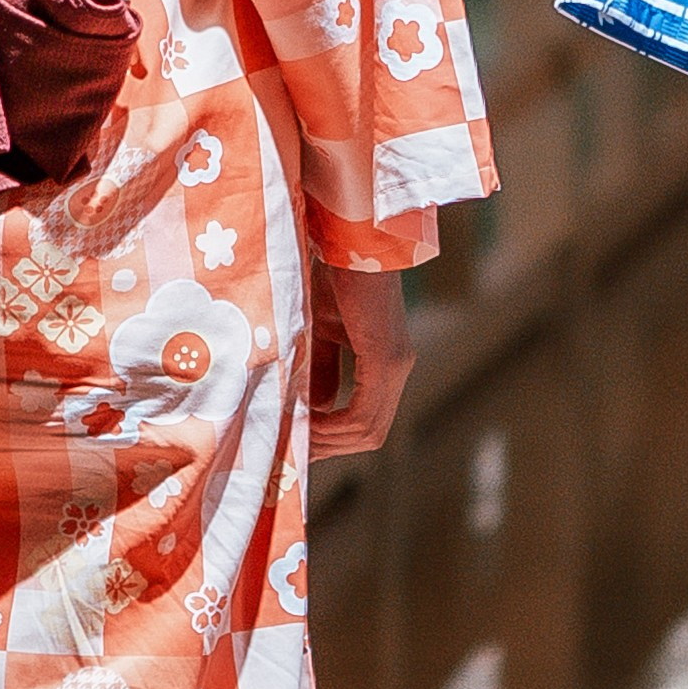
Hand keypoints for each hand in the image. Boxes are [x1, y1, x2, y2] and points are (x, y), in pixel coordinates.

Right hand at [310, 256, 412, 457]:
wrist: (346, 236)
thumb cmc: (329, 272)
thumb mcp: (318, 330)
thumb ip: (318, 369)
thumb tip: (310, 410)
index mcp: (383, 360)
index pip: (365, 419)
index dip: (332, 437)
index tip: (296, 443)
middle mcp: (397, 367)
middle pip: (368, 434)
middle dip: (328, 447)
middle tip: (291, 452)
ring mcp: (396, 365)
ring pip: (367, 430)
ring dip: (328, 441)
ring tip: (292, 440)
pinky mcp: (386, 359)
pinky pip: (362, 414)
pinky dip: (332, 426)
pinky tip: (303, 422)